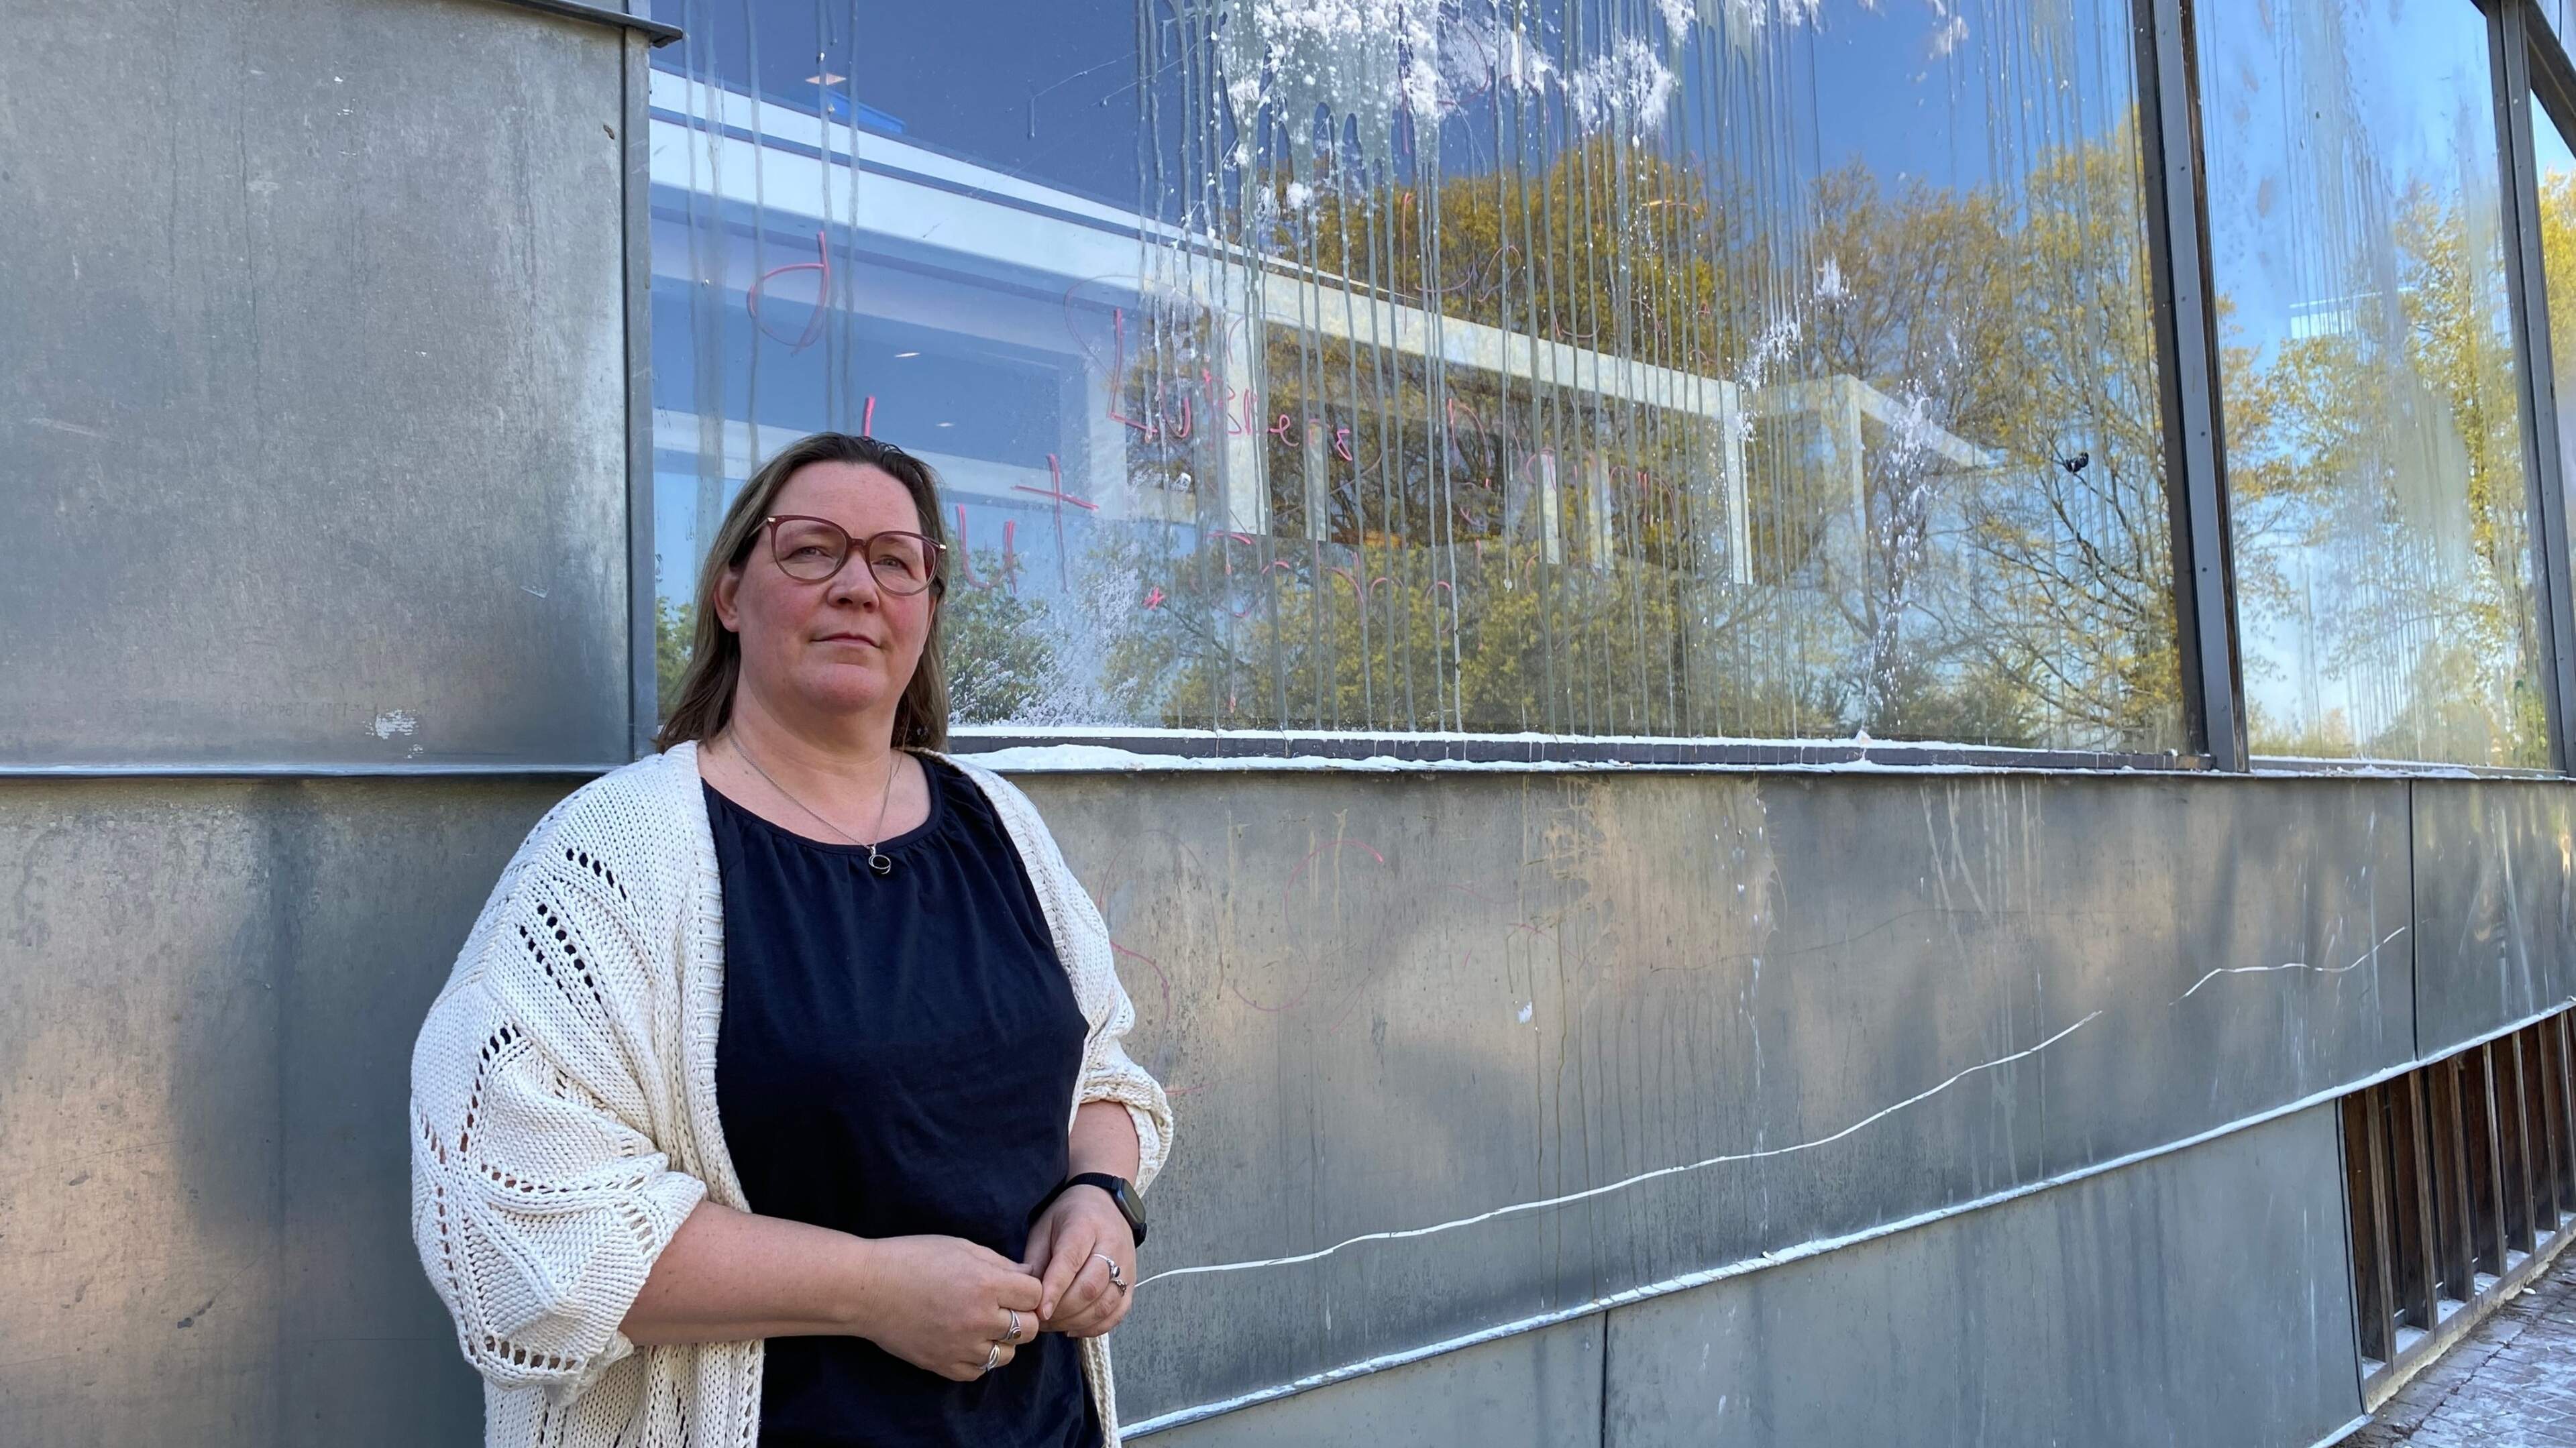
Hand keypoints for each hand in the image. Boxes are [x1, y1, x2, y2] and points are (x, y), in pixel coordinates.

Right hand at [851, 1235, 1042, 1381]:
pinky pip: (979, 1371)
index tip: (1015, 1286)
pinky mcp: (944, 1365)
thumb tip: (1028, 1276)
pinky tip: (966, 1340)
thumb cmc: (912, 1259)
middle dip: (1023, 1315)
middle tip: (1004, 1306)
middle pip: (1030, 1328)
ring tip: (983, 1324)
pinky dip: (978, 1358)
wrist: (868, 1290)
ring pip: (1008, 1354)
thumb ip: (1000, 1264)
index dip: (1028, 1289)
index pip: (1035, 1294)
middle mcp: (979, 1319)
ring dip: (1003, 1340)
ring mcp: (962, 1346)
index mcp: (986, 1284)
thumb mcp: (961, 1248)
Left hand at [1023, 1186, 1136, 1338]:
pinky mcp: (1132, 1282)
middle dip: (1062, 1311)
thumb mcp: (1044, 1228)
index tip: (1039, 1312)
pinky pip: (1117, 1313)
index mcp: (1085, 1226)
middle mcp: (1112, 1246)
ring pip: (1105, 1305)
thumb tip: (1028, 1297)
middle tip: (1040, 1320)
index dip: (1054, 1290)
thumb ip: (1036, 1260)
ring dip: (1076, 1322)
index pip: (1070, 1262)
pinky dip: (1095, 1327)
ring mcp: (1127, 1265)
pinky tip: (1073, 1329)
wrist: (1104, 1202)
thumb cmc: (1068, 1216)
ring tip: (1053, 1325)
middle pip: (1090, 1288)